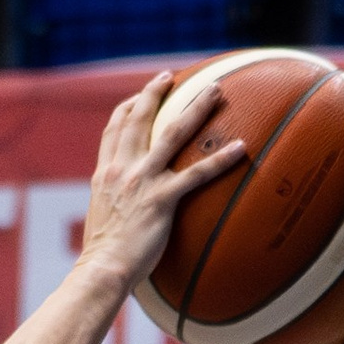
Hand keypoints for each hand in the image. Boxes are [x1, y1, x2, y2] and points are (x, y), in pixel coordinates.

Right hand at [77, 68, 242, 296]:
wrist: (102, 269)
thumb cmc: (104, 253)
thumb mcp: (102, 216)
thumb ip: (113, 199)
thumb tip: (123, 203)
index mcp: (105, 172)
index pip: (114, 128)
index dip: (128, 107)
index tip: (139, 96)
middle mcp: (122, 169)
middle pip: (141, 118)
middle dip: (155, 92)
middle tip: (171, 75)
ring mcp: (142, 181)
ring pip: (173, 134)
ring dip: (196, 108)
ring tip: (215, 91)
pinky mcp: (162, 199)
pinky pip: (197, 174)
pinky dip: (220, 159)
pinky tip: (241, 148)